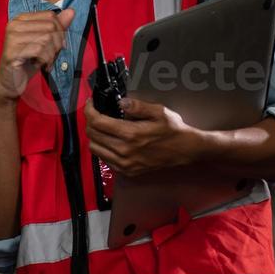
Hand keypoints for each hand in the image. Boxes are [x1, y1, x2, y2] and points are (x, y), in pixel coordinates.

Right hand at [0, 9, 73, 105]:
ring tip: (47, 62)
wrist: (10, 83)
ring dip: (52, 54)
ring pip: (46, 38)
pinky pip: (39, 50)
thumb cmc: (27, 62)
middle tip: (52, 56)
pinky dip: (46, 60)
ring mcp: (11, 38)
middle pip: (50, 26)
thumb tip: (71, 11)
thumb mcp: (45, 43)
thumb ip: (57, 27)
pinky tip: (42, 66)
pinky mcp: (12, 52)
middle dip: (57, 44)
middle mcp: (14, 25)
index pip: (50, 16)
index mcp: (21, 19)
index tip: (58, 46)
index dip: (60, 31)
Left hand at [84, 97, 200, 177]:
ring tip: (102, 126)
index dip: (89, 110)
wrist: (185, 150)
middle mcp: (124, 152)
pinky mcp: (127, 171)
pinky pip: (105, 159)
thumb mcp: (158, 111)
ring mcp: (125, 164)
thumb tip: (120, 101)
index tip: (91, 104)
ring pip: (95, 149)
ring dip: (94, 136)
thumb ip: (137, 106)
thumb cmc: (173, 130)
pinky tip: (110, 139)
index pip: (97, 122)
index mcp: (130, 134)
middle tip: (95, 112)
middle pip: (92, 136)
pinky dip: (102, 148)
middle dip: (90, 121)